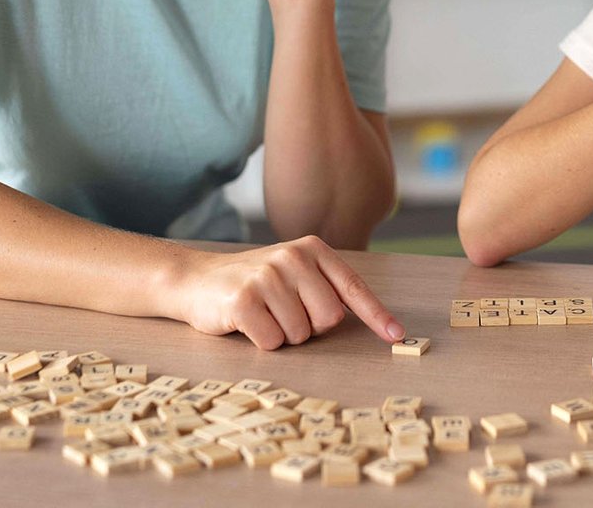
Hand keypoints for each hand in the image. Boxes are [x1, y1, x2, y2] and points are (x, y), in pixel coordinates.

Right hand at [177, 236, 405, 349]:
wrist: (196, 280)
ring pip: (300, 334)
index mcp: (312, 249)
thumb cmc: (254, 284)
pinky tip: (247, 323)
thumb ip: (326, 289)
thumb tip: (374, 320)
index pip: (352, 287)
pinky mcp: (243, 299)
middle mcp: (292, 257)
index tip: (397, 336)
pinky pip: (273, 342)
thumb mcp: (294, 274)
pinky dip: (263, 342)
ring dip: (283, 335)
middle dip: (309, 327)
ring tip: (263, 315)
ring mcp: (267, 276)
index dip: (377, 315)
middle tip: (283, 313)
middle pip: (329, 319)